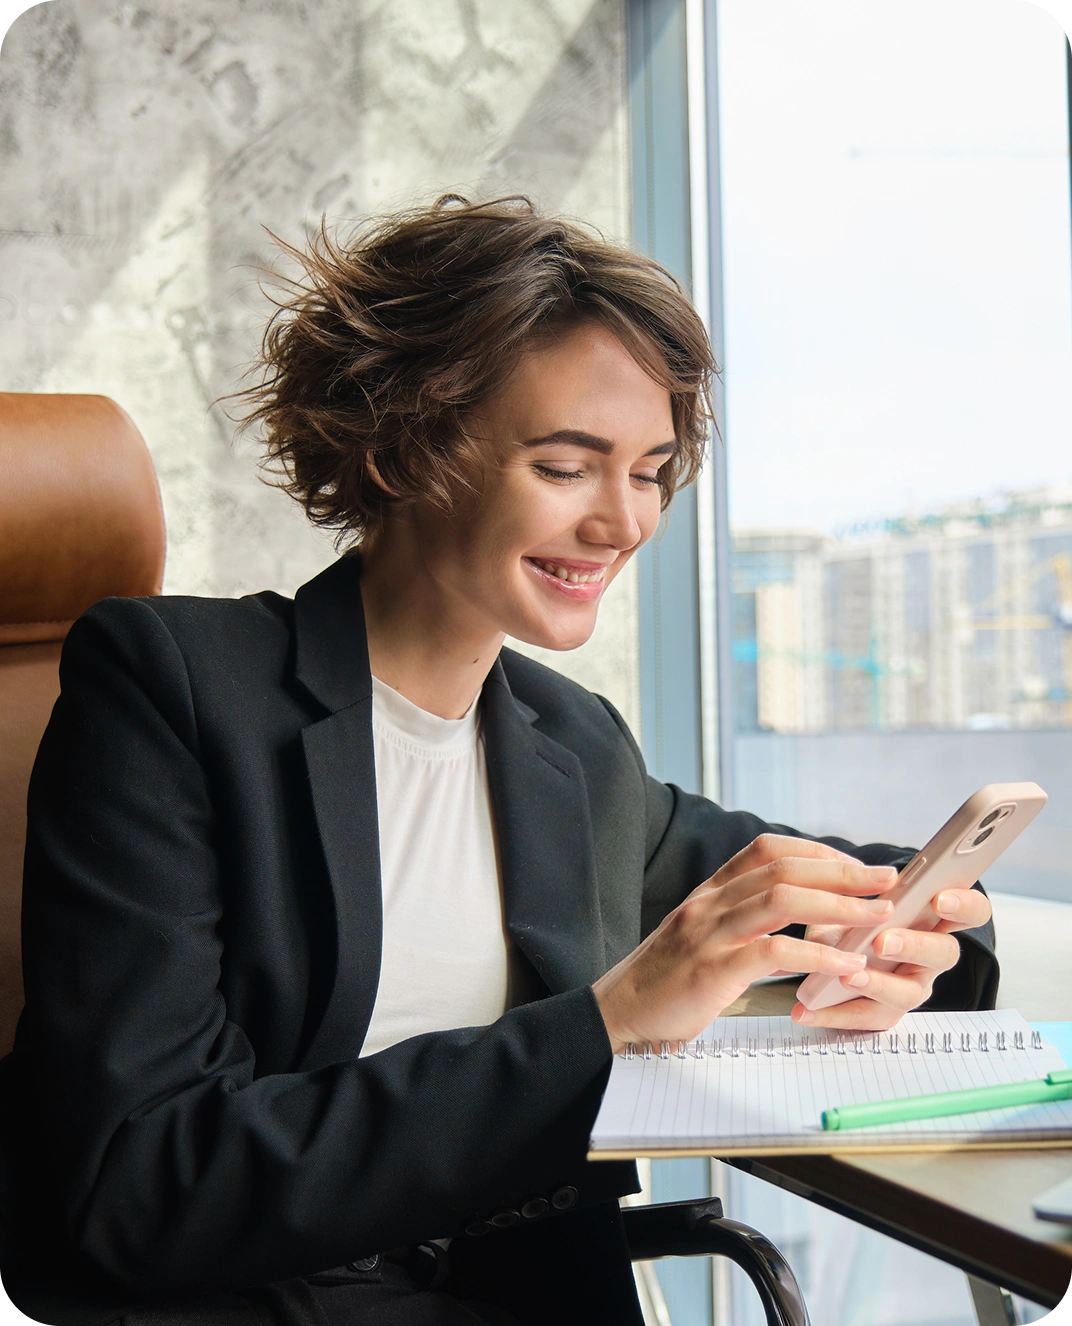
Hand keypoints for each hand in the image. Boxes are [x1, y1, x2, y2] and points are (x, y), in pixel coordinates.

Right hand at [592, 834, 898, 1053]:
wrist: (618, 1015)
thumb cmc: (665, 982)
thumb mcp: (700, 936)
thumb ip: (738, 919)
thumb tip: (792, 914)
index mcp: (709, 892)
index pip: (767, 849)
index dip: (817, 851)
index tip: (855, 865)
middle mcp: (709, 903)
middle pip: (784, 869)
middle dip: (843, 872)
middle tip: (887, 881)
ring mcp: (708, 933)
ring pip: (782, 899)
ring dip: (840, 906)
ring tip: (878, 918)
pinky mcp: (711, 970)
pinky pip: (774, 952)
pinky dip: (818, 954)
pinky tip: (847, 965)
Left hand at [791, 886, 992, 1031]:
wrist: (824, 949)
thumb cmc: (848, 918)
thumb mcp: (849, 903)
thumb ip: (854, 900)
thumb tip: (848, 894)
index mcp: (932, 919)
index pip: (971, 911)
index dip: (963, 905)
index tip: (939, 898)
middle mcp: (929, 955)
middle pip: (944, 953)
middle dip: (915, 946)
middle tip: (883, 941)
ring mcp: (910, 986)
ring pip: (910, 993)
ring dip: (878, 985)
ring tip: (847, 977)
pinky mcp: (885, 1012)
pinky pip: (867, 1016)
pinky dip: (834, 1013)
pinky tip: (805, 1010)